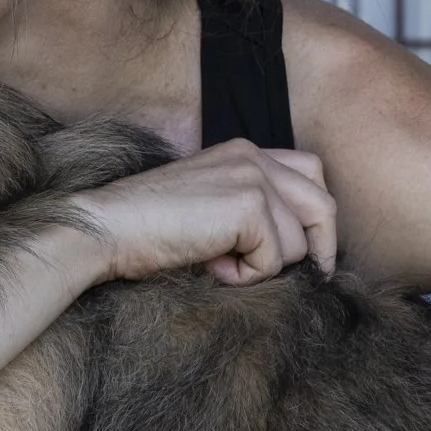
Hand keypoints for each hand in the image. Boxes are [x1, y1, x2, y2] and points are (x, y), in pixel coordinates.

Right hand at [70, 139, 336, 284]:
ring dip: (264, 267)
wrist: (107, 229)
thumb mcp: (209, 209)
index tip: (310, 256)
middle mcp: (254, 156)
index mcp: (245, 152)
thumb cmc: (147, 230)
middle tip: (303, 279)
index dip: (316, 219)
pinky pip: (274, 260)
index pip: (311, 176)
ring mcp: (253, 178)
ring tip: (217, 263)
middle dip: (318, 248)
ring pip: (299, 242)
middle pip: (324, 204)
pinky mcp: (249, 206)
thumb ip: (251, 211)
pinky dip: (246, 277)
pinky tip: (209, 266)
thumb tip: (300, 252)